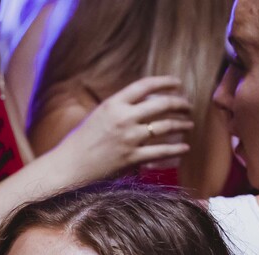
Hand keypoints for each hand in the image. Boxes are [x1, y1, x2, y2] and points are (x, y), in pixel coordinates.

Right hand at [50, 76, 190, 186]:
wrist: (69, 167)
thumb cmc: (81, 142)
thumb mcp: (99, 116)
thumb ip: (120, 108)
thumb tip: (143, 104)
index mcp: (113, 104)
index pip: (145, 86)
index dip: (165, 82)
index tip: (177, 84)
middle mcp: (123, 118)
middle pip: (161, 104)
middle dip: (180, 103)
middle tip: (188, 106)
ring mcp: (129, 139)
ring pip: (165, 127)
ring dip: (182, 125)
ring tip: (189, 125)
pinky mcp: (132, 158)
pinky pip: (161, 152)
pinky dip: (177, 149)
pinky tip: (185, 148)